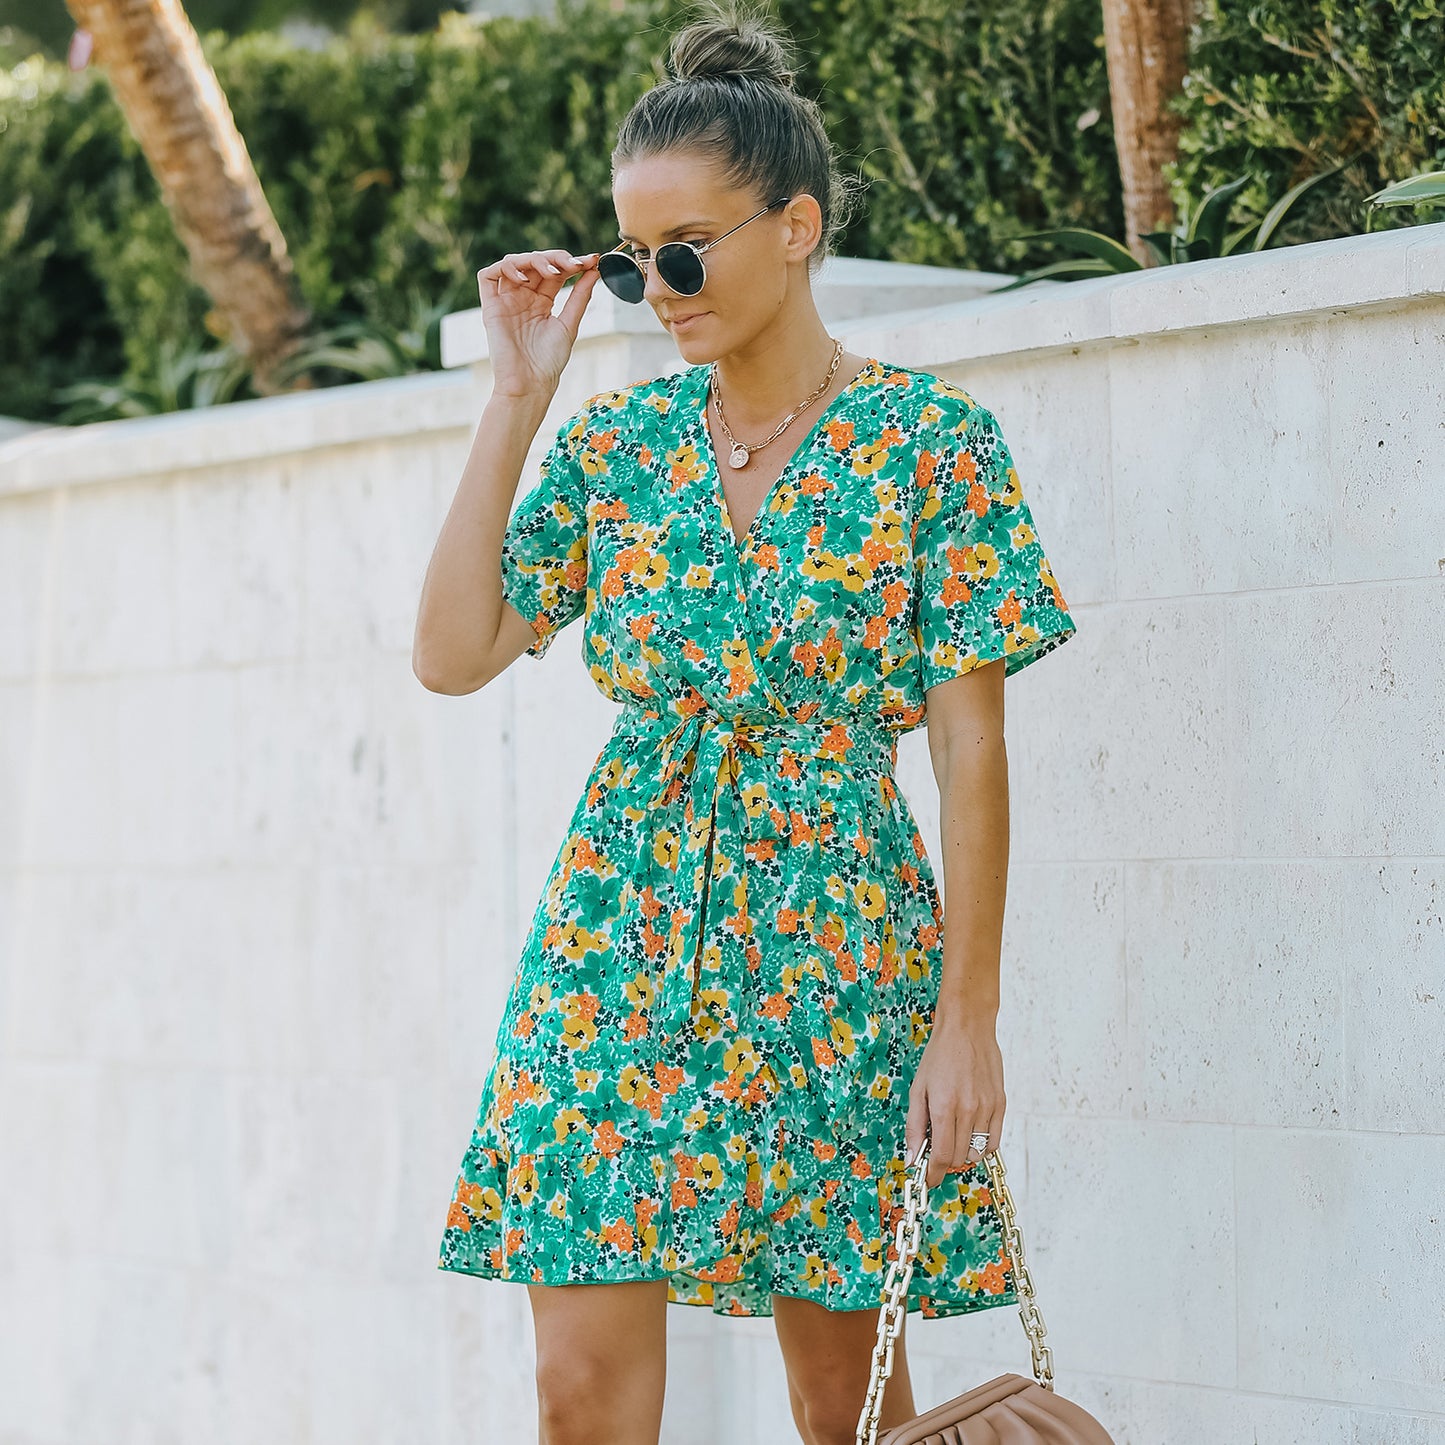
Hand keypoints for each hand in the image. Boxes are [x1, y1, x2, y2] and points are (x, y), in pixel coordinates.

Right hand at [476, 247, 603, 399]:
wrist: (530, 383)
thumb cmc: (549, 362)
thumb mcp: (569, 324)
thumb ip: (580, 297)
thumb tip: (594, 270)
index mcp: (541, 303)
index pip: (554, 272)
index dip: (571, 263)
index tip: (591, 261)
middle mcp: (522, 298)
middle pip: (534, 263)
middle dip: (555, 258)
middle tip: (574, 264)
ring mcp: (506, 301)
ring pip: (513, 263)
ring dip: (533, 259)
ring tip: (552, 271)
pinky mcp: (490, 307)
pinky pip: (488, 275)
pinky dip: (506, 269)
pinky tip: (524, 279)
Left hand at [905, 1010, 1004, 1190]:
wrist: (967, 1029)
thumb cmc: (940, 1056)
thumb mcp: (918, 1089)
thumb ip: (915, 1126)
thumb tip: (913, 1158)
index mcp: (944, 1106)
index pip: (942, 1157)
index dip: (934, 1174)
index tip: (929, 1179)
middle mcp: (968, 1110)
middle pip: (960, 1158)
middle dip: (945, 1161)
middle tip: (937, 1148)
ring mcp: (987, 1108)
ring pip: (977, 1153)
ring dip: (963, 1153)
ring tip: (954, 1134)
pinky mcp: (1001, 1104)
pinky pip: (994, 1141)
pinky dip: (982, 1146)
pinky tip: (970, 1132)